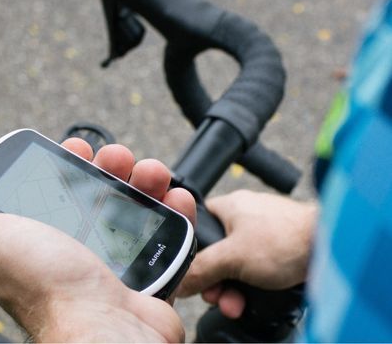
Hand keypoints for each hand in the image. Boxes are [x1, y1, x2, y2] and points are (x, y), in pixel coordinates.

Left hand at [0, 138, 195, 341]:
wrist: (108, 334)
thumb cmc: (51, 290)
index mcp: (46, 238)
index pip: (57, 189)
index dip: (69, 163)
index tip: (79, 150)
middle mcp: (80, 246)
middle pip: (102, 192)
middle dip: (113, 165)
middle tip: (120, 159)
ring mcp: (118, 257)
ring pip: (137, 205)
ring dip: (147, 180)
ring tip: (153, 174)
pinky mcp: (149, 267)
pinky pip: (167, 230)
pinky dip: (175, 209)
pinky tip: (176, 198)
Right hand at [178, 190, 315, 318]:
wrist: (331, 247)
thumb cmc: (285, 239)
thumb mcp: (233, 257)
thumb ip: (202, 269)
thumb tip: (180, 282)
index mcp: (230, 206)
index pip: (198, 222)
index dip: (192, 248)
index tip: (194, 270)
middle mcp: (245, 216)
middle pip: (217, 251)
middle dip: (215, 279)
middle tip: (216, 295)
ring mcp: (263, 232)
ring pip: (236, 263)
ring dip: (232, 287)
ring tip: (235, 305)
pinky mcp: (278, 248)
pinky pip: (255, 267)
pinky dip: (251, 284)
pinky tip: (250, 299)